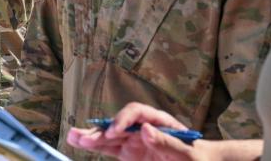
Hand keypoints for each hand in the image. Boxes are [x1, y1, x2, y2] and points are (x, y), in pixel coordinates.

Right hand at [67, 103, 203, 160]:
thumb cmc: (197, 158)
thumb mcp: (186, 153)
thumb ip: (167, 142)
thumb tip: (145, 128)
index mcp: (158, 121)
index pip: (136, 113)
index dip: (123, 120)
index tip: (115, 131)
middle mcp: (143, 127)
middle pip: (118, 124)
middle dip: (100, 129)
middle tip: (82, 136)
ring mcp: (135, 140)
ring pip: (110, 136)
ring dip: (92, 136)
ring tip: (73, 136)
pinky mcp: (129, 153)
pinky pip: (110, 148)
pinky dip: (96, 146)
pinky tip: (80, 142)